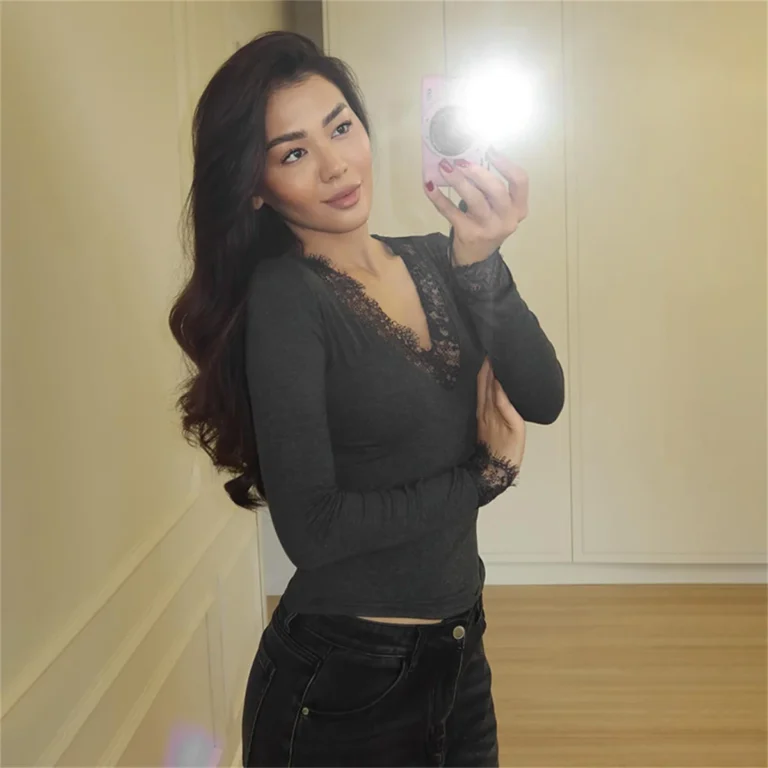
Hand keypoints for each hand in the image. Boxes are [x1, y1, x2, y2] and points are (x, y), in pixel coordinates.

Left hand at [424, 147, 528, 265]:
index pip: (520, 181)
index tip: (490, 150)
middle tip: (461, 161)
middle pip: (496, 189)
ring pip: (475, 200)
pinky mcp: (468, 233)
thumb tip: (468, 156)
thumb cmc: (488, 223)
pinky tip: (429, 185)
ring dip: (458, 181)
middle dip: (478, 172)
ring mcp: (488, 228)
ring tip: (445, 167)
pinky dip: (438, 197)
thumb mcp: (498, 207)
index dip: (506, 163)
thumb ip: (490, 187)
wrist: (476, 257)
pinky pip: (451, 212)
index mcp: (518, 208)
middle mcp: (507, 219)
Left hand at [476, 358, 524, 469]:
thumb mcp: (516, 427)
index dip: (490, 366)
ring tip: (487, 360)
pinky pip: (480, 398)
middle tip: (489, 350)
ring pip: (480, 389)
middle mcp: (484, 409)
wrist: (495, 468)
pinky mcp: (481, 420)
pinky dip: (482, 386)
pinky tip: (485, 381)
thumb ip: (505, 405)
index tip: (492, 351)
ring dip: (483, 374)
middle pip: (483, 383)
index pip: (489, 381)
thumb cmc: (509, 449)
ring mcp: (481, 414)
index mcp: (492, 408)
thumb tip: (499, 384)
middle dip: (485, 366)